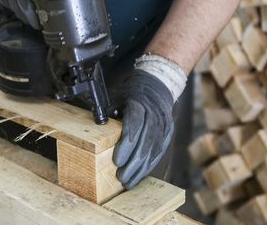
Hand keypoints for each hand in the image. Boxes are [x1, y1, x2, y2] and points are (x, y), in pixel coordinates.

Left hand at [113, 68, 174, 188]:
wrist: (157, 84)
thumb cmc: (133, 92)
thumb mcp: (118, 97)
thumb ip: (110, 114)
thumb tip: (98, 128)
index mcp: (140, 103)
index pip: (134, 125)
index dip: (126, 145)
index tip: (117, 160)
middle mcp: (155, 114)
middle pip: (145, 142)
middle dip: (132, 162)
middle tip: (121, 177)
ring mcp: (164, 124)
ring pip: (153, 150)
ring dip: (141, 168)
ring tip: (129, 181)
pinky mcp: (168, 132)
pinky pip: (159, 151)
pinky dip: (149, 164)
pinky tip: (140, 174)